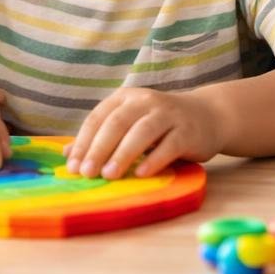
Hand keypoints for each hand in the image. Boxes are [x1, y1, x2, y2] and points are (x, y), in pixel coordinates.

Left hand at [65, 87, 227, 179]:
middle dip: (100, 148)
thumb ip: (101, 137)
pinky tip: (141, 174)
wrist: (208, 116)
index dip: (83, 141)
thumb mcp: (129, 125)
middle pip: (118, 122)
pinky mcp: (188, 131)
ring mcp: (168, 114)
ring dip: (124, 154)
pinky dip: (154, 160)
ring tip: (109, 175)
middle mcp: (145, 101)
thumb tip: (66, 155)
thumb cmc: (160, 125)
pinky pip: (169, 145)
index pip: (98, 117)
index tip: (72, 166)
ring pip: (142, 131)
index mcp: (125, 98)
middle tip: (87, 173)